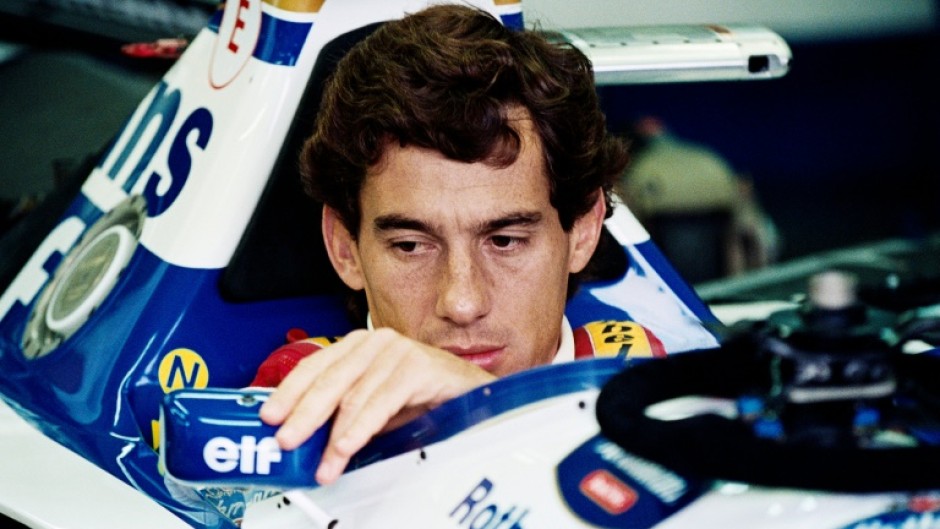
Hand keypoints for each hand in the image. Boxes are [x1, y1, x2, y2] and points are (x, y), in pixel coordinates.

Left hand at [258, 327, 495, 484]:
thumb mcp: (375, 406)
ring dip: (334, 435)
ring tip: (323, 462)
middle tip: (286, 441)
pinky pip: (381, 402)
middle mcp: (375, 342)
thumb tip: (305, 438)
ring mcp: (397, 350)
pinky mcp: (417, 365)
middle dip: (303, 415)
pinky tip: (347, 447)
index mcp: (358, 346)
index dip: (289, 391)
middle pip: (329, 379)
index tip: (270, 416)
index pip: (314, 365)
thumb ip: (344, 413)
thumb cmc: (423, 398)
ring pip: (353, 395)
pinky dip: (360, 429)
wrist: (471, 394)